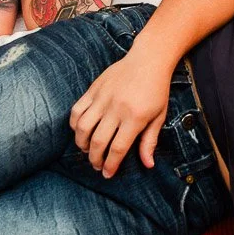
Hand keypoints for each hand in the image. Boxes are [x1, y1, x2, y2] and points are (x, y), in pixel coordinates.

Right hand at [69, 51, 170, 177]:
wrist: (148, 59)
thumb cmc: (157, 89)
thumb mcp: (159, 116)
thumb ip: (150, 141)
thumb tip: (148, 164)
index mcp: (135, 117)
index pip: (118, 148)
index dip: (111, 165)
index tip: (107, 174)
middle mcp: (116, 108)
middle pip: (98, 141)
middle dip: (95, 159)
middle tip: (97, 166)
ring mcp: (103, 98)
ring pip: (82, 127)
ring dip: (82, 143)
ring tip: (87, 150)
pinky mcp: (94, 89)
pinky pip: (77, 109)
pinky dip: (74, 123)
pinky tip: (79, 131)